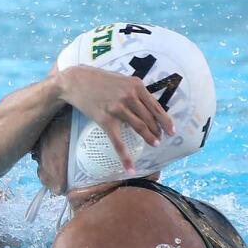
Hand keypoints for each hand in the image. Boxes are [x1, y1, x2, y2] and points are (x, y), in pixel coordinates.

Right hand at [56, 65, 176, 171]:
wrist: (76, 81)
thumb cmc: (99, 79)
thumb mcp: (122, 79)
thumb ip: (135, 90)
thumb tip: (148, 104)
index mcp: (136, 86)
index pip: (156, 107)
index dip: (165, 121)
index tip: (172, 130)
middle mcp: (129, 96)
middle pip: (149, 119)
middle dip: (158, 131)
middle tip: (161, 139)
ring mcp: (118, 108)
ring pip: (139, 128)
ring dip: (149, 138)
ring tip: (154, 144)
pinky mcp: (106, 120)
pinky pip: (118, 142)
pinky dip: (125, 157)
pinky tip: (131, 168)